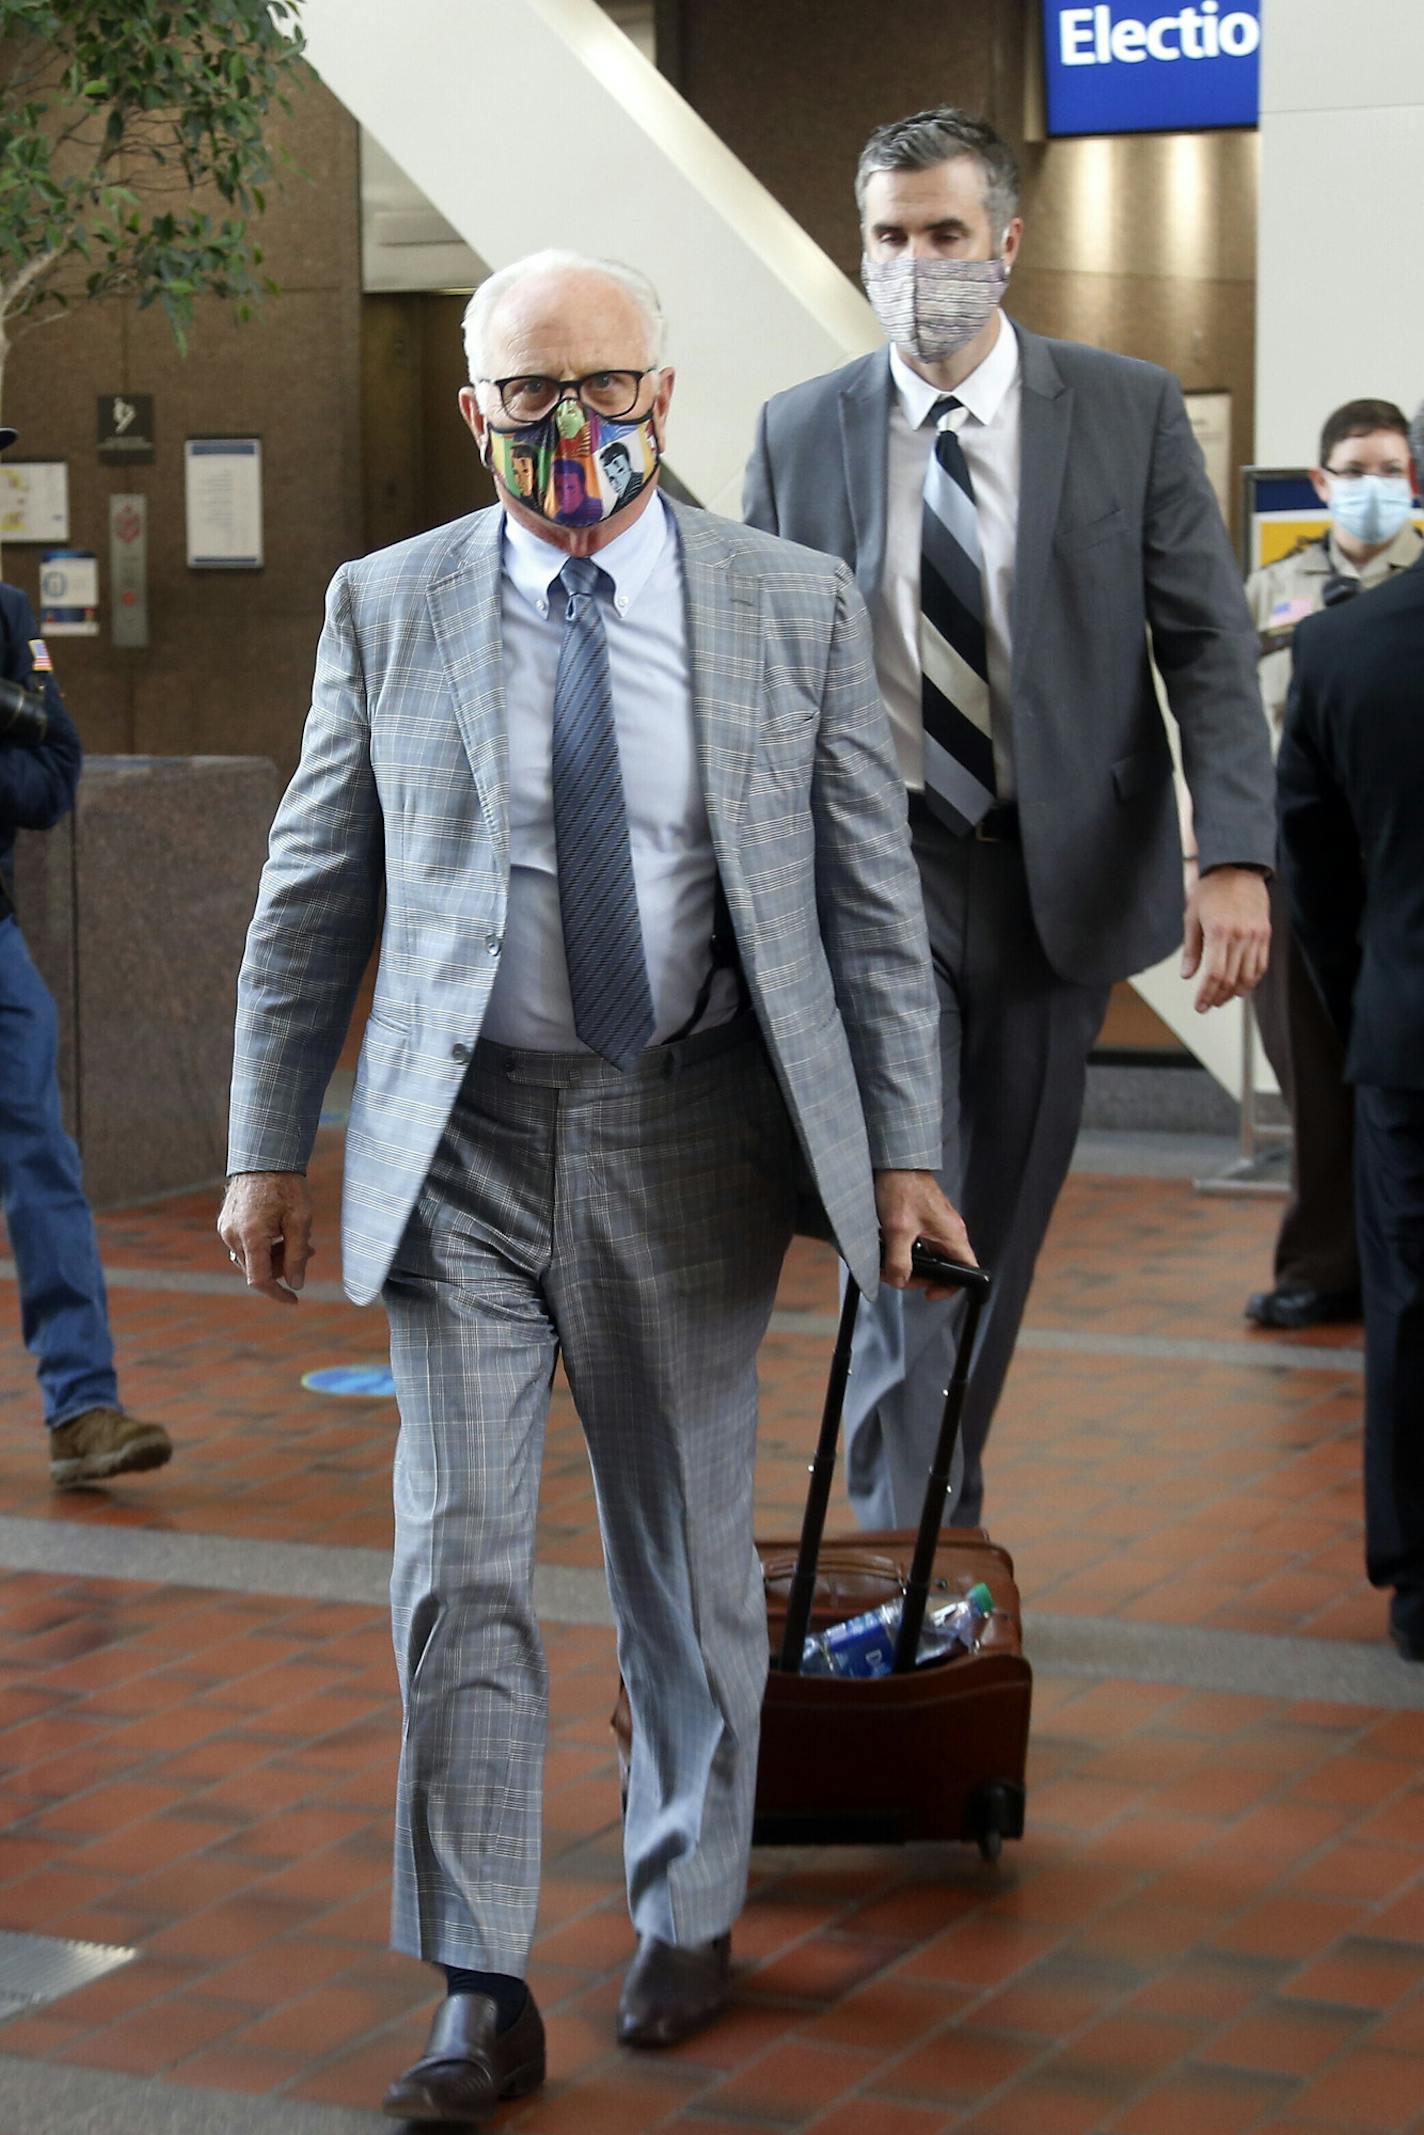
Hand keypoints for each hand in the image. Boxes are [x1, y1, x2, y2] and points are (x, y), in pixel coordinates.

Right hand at [218, 1171, 313, 1305]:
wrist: (265, 1155)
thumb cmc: (286, 1186)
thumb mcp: (300, 1221)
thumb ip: (298, 1255)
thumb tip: (296, 1284)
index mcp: (251, 1236)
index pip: (259, 1280)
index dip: (277, 1294)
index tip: (294, 1300)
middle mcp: (232, 1235)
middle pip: (256, 1269)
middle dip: (282, 1268)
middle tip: (309, 1252)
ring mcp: (226, 1228)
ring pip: (251, 1258)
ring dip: (274, 1256)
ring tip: (301, 1240)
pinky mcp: (226, 1222)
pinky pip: (245, 1245)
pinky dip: (264, 1246)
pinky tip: (282, 1232)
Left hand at [873, 1169, 975, 1293]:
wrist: (895, 1161)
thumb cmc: (903, 1188)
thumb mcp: (898, 1230)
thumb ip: (899, 1261)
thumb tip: (900, 1281)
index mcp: (952, 1235)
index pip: (966, 1271)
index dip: (950, 1287)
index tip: (928, 1292)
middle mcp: (950, 1231)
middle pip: (945, 1267)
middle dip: (920, 1277)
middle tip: (897, 1277)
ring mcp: (939, 1224)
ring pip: (931, 1255)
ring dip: (911, 1264)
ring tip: (889, 1264)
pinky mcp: (926, 1218)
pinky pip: (922, 1242)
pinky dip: (908, 1250)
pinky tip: (890, 1248)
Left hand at [1181, 864, 1269, 1012]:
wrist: (1238, 867)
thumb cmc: (1211, 890)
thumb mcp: (1192, 916)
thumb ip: (1191, 949)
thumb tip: (1187, 976)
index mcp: (1219, 931)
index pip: (1215, 974)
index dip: (1207, 994)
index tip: (1200, 1006)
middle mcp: (1240, 935)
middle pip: (1232, 979)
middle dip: (1218, 997)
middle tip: (1208, 1005)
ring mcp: (1256, 935)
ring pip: (1249, 976)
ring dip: (1236, 992)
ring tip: (1223, 999)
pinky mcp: (1266, 933)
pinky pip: (1261, 964)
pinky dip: (1252, 980)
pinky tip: (1242, 987)